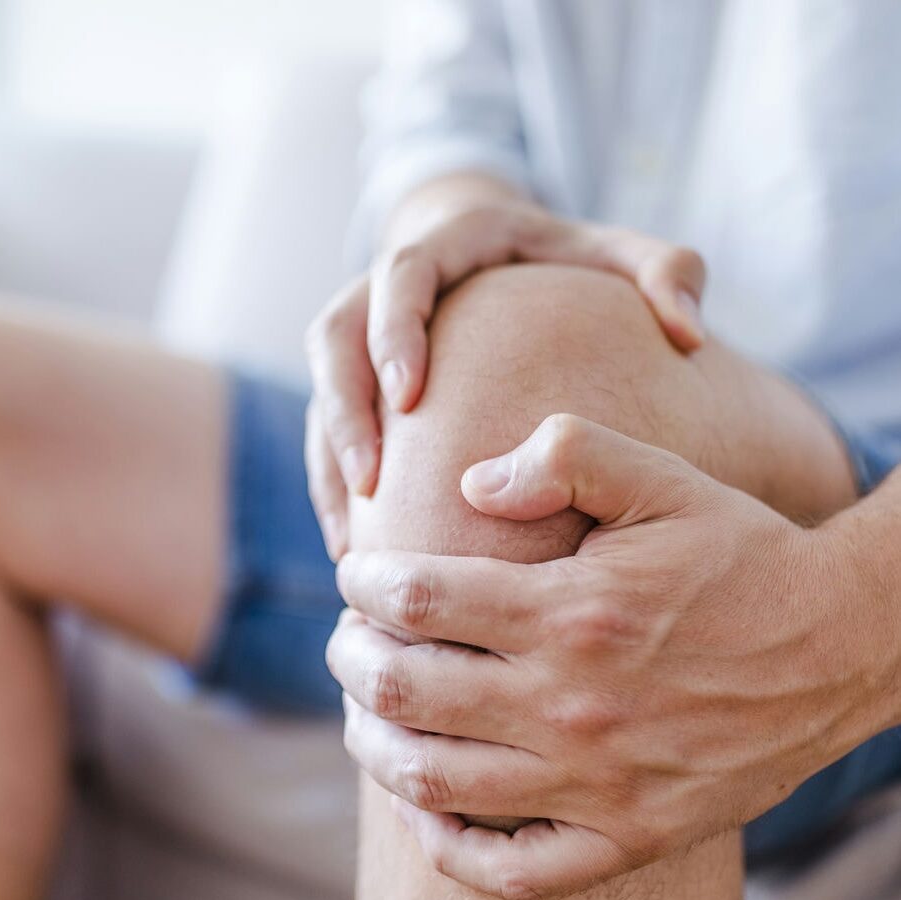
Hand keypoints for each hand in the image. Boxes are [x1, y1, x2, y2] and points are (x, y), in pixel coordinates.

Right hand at [305, 200, 708, 558]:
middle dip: (345, 409)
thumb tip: (689, 334)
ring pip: (323, 393)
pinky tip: (354, 541)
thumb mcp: (617, 253)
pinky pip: (327, 429)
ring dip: (330, 461)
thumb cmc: (563, 259)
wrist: (496, 250)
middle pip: (335, 337)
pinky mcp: (355, 377)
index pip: (401, 274)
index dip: (394, 332)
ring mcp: (364, 333)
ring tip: (352, 536)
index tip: (410, 396)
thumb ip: (665, 274)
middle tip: (372, 479)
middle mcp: (387, 285)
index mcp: (447, 245)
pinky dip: (333, 484)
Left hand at [328, 415, 886, 899]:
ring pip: (437, 780)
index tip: (355, 573)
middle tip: (344, 638)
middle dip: (350, 659)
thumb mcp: (662, 478)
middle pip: (408, 690)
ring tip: (361, 711)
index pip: (420, 599)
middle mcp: (573, 705)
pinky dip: (450, 847)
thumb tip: (469, 485)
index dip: (366, 582)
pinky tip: (425, 811)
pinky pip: (514, 870)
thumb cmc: (740, 555)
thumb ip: (563, 457)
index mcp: (572, 613)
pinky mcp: (630, 836)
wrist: (837, 645)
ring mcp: (599, 784)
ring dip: (373, 744)